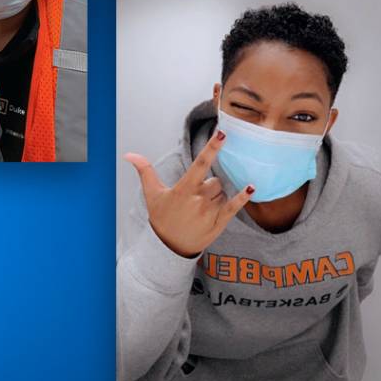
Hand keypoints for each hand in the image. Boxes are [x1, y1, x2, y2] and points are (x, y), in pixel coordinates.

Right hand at [124, 130, 253, 257]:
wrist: (169, 247)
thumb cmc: (161, 218)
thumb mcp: (151, 194)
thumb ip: (144, 171)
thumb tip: (129, 154)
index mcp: (183, 190)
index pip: (200, 164)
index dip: (212, 148)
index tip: (222, 134)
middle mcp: (198, 200)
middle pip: (215, 181)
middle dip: (208, 186)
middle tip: (194, 199)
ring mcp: (210, 212)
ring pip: (222, 192)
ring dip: (215, 196)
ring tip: (200, 210)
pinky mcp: (219, 222)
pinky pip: (234, 206)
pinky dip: (242, 197)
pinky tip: (251, 187)